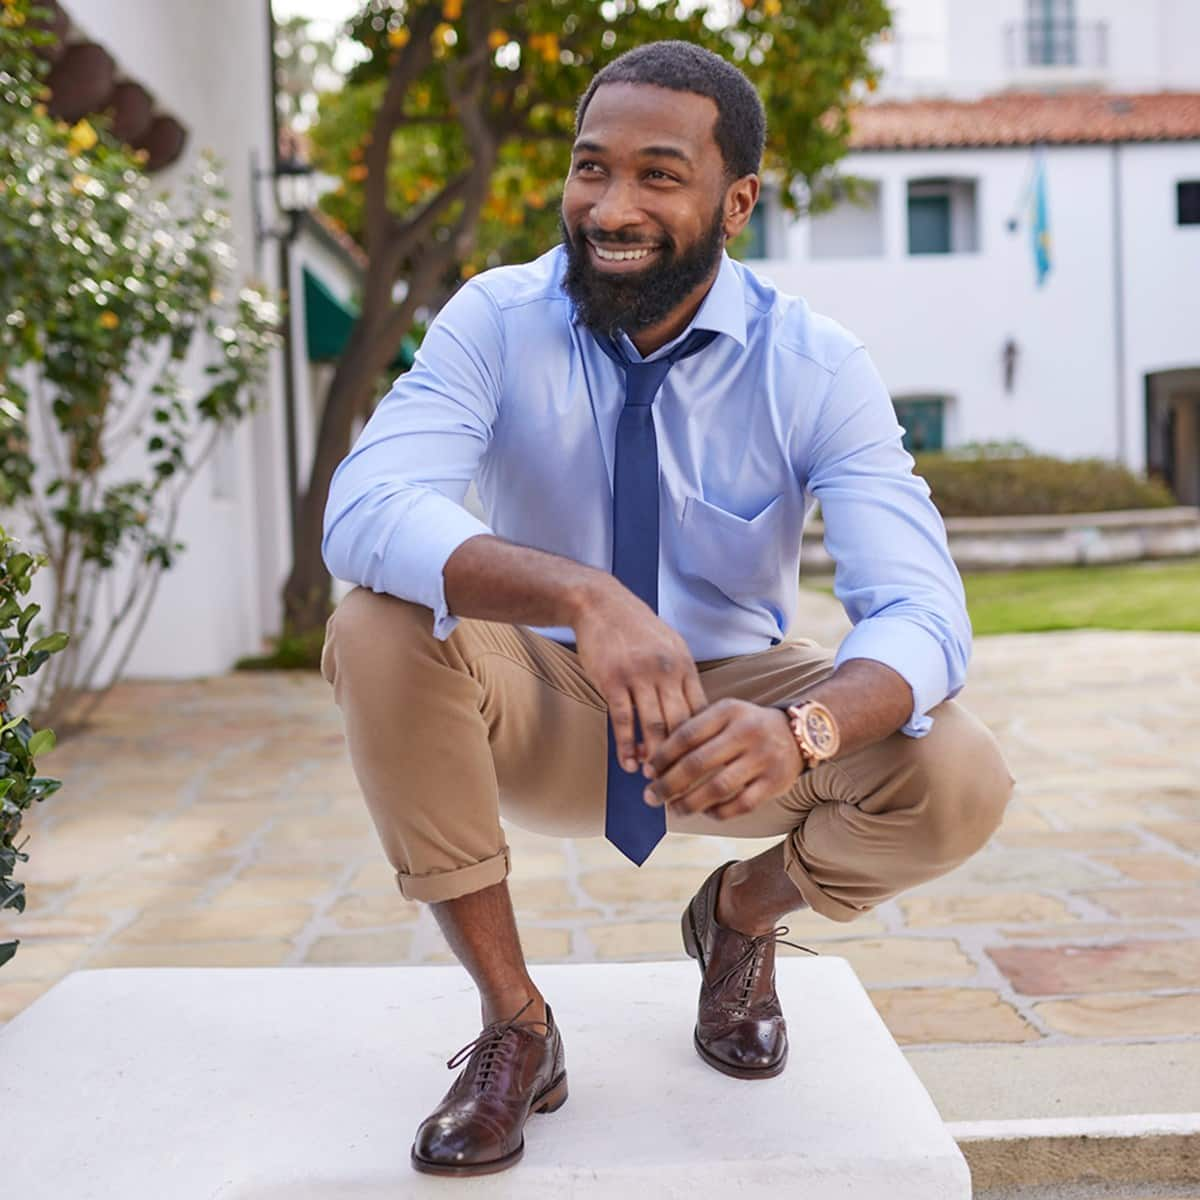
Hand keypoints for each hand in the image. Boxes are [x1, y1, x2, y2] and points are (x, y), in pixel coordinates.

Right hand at [572, 580, 707, 773]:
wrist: (601, 604)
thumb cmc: (637, 629)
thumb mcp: (670, 645)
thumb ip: (681, 677)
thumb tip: (692, 714)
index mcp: (684, 664)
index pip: (700, 710)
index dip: (702, 740)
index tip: (701, 762)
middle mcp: (666, 671)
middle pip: (680, 722)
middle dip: (681, 755)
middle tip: (680, 779)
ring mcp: (639, 675)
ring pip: (653, 725)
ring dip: (654, 755)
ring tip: (653, 776)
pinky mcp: (613, 680)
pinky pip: (623, 719)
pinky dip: (626, 745)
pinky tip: (627, 763)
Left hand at [644, 699, 802, 820]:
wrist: (799, 732)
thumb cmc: (747, 725)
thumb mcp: (725, 714)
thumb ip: (695, 729)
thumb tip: (653, 759)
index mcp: (728, 711)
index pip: (686, 734)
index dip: (662, 756)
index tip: (647, 771)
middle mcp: (746, 732)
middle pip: (697, 763)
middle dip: (668, 784)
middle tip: (651, 796)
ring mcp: (762, 758)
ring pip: (718, 788)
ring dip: (690, 803)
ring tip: (674, 809)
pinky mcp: (775, 782)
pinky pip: (741, 804)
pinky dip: (719, 812)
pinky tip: (706, 812)